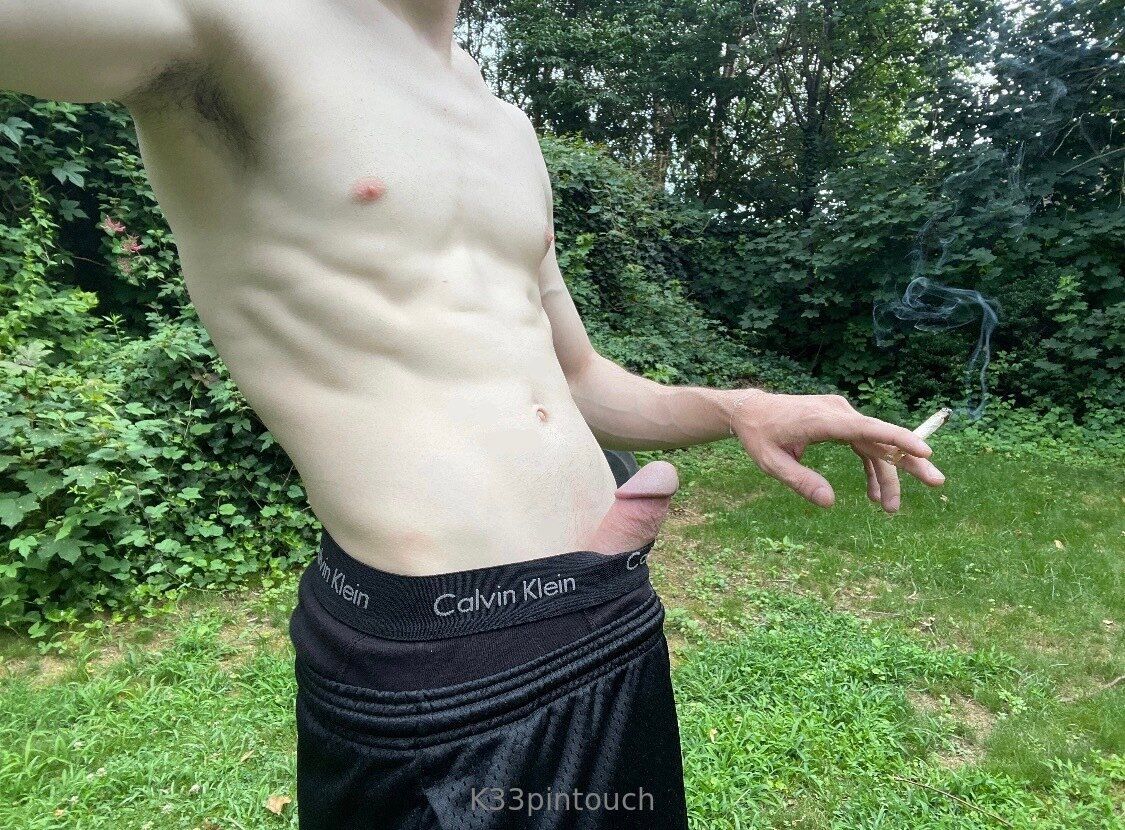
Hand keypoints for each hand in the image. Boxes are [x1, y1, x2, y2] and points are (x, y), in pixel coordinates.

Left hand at [729, 390, 944, 512]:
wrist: (750, 410)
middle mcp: (838, 412)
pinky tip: (874, 492)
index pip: (867, 429)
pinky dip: (870, 466)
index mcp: (823, 420)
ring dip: (885, 474)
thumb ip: (800, 481)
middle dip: (908, 462)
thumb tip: (830, 503)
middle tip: (936, 482)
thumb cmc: (759, 436)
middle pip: (880, 439)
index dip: (897, 439)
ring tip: (890, 508)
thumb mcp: (771, 463)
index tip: (924, 451)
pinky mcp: (839, 421)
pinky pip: (863, 444)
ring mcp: (841, 415)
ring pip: (874, 445)